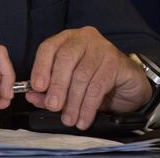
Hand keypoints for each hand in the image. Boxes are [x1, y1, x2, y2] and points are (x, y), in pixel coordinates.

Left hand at [25, 26, 151, 129]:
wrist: (128, 85)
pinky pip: (98, 85)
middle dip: (58, 85)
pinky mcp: (116, 62)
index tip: (37, 87)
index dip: (41, 67)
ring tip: (69, 119)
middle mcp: (84, 39)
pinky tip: (84, 119)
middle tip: (53, 106)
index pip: (49, 47)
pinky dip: (88, 106)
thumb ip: (49, 90)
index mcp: (67, 39)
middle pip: (65, 58)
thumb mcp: (68, 86)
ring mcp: (102, 48)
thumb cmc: (94, 81)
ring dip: (73, 101)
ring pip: (82, 75)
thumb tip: (31, 96)